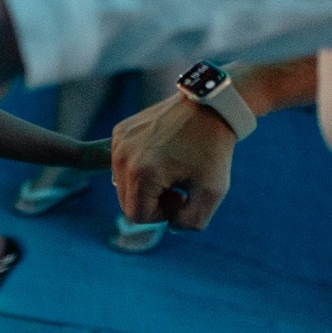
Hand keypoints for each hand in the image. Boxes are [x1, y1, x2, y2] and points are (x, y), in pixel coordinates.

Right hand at [110, 93, 234, 230]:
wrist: (210, 107)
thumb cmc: (213, 149)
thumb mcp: (212, 192)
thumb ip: (191, 222)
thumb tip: (170, 225)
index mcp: (142, 173)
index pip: (136, 216)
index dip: (162, 214)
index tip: (183, 196)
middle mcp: (123, 157)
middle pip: (126, 201)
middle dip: (152, 202)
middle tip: (178, 186)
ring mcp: (119, 142)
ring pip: (123, 184)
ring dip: (146, 185)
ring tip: (171, 171)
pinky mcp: (120, 131)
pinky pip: (123, 164)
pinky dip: (140, 167)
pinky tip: (163, 156)